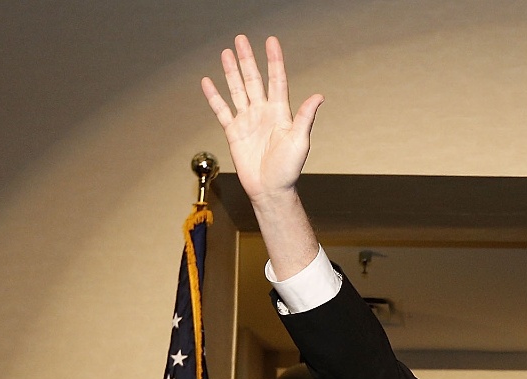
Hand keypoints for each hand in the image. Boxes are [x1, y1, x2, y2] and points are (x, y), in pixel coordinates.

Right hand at [202, 36, 323, 209]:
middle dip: (247, 59)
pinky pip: (222, 110)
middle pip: (254, 79)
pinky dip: (214, 97)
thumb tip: (318, 96)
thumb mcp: (300, 141)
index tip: (271, 42)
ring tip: (226, 53)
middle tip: (241, 39)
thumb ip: (305, 117)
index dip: (274, 61)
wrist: (270, 190)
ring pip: (237, 90)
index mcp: (280, 112)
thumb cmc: (288, 170)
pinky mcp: (234, 132)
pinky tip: (208, 82)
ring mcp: (248, 121)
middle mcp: (263, 113)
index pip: (276, 80)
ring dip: (231, 72)